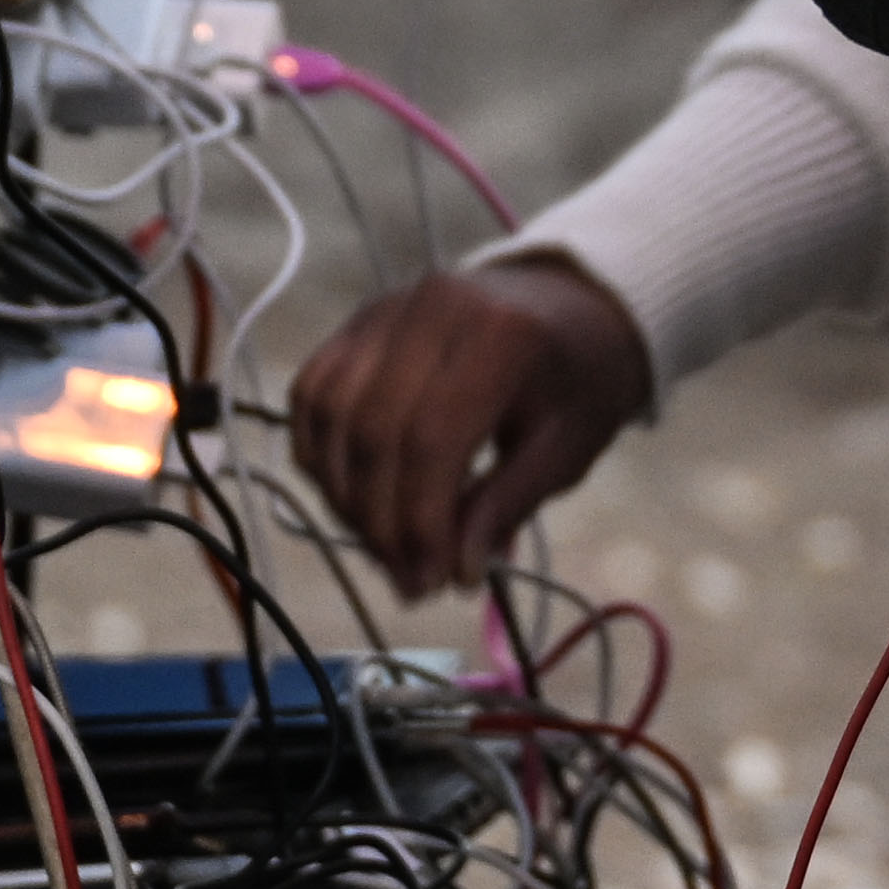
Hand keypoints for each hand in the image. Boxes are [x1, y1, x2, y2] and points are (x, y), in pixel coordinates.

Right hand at [285, 251, 654, 592]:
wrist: (568, 305)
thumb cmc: (576, 381)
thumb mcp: (566, 447)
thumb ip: (506, 504)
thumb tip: (454, 570)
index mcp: (500, 335)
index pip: (431, 440)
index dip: (420, 522)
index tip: (432, 583)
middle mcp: (431, 309)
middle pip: (372, 432)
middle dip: (381, 524)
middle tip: (409, 581)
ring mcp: (385, 310)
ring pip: (331, 415)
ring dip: (344, 498)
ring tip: (384, 548)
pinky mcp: (357, 323)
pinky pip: (312, 394)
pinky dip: (319, 454)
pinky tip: (352, 498)